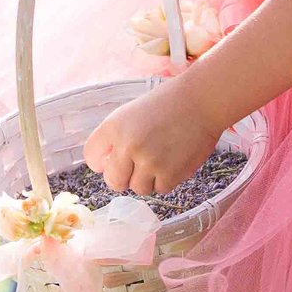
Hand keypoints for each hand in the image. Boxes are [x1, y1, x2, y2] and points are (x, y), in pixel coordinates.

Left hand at [83, 77, 220, 197]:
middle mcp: (127, 146)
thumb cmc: (165, 106)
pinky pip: (160, 189)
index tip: (109, 161)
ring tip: (159, 161)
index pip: (91, 156)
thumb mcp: (130, 114)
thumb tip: (106, 165)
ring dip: (147, 180)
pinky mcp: (170, 173)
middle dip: (122, 178)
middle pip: (113, 181)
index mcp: (113, 127)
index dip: (101, 162)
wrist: (199, 102)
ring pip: (138, 188)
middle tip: (134, 170)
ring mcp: (149, 161)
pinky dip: (166, 180)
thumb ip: (115, 138)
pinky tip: (173, 162)